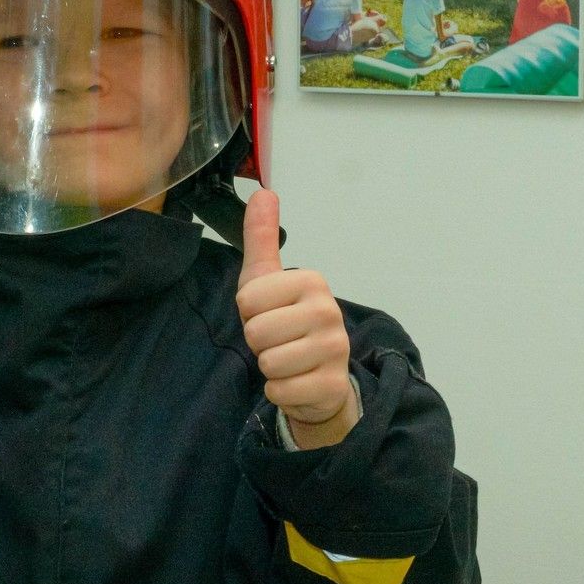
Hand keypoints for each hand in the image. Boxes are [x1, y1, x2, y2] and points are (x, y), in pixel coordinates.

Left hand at [236, 190, 358, 447]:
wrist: (320, 379)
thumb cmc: (288, 323)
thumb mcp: (268, 280)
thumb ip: (262, 238)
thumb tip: (263, 191)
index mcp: (312, 282)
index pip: (248, 300)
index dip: (250, 314)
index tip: (270, 315)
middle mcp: (329, 311)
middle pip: (257, 333)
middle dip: (260, 343)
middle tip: (279, 341)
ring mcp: (335, 350)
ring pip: (269, 363)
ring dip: (270, 368)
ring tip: (288, 360)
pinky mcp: (332, 385)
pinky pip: (280, 390)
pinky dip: (280, 391)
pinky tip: (296, 382)